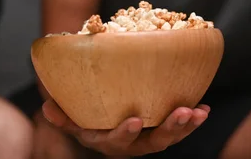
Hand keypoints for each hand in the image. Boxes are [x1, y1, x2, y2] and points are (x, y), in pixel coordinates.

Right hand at [42, 98, 208, 155]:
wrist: (101, 115)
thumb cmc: (85, 114)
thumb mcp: (71, 117)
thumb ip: (62, 115)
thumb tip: (46, 107)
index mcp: (107, 141)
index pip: (115, 142)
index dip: (124, 134)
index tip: (133, 121)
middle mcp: (130, 144)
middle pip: (151, 143)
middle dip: (169, 130)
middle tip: (182, 113)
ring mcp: (148, 138)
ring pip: (169, 137)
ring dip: (185, 126)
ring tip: (199, 113)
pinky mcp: (161, 128)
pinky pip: (179, 128)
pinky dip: (192, 120)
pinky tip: (204, 110)